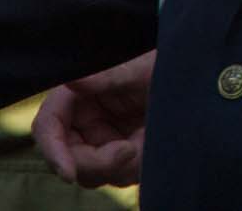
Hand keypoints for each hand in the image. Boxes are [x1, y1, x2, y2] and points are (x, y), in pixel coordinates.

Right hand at [32, 49, 154, 187]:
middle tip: (132, 150)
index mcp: (77, 95)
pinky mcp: (119, 155)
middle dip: (97, 163)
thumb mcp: (142, 69)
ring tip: (149, 141)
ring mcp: (99, 140)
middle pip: (67, 158)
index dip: (52, 152)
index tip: (69, 174)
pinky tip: (151, 146)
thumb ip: (108, 77)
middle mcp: (82, 120)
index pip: (48, 127)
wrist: (193, 85)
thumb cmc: (164, 66)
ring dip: (121, 166)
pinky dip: (134, 167)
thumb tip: (73, 80)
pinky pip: (117, 174)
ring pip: (92, 173)